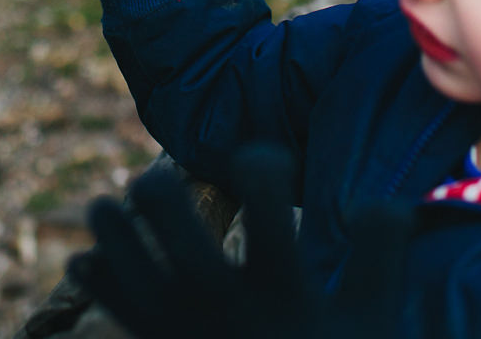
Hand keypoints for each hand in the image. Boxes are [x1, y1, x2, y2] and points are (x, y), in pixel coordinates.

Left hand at [67, 146, 414, 338]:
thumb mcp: (372, 317)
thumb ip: (382, 251)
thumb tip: (384, 196)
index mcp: (278, 287)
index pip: (260, 194)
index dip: (261, 160)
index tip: (266, 164)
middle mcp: (216, 300)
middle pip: (161, 201)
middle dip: (166, 179)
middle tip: (175, 187)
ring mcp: (172, 321)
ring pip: (114, 236)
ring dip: (118, 213)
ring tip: (139, 212)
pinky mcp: (147, 338)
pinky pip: (98, 283)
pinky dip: (97, 262)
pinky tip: (116, 257)